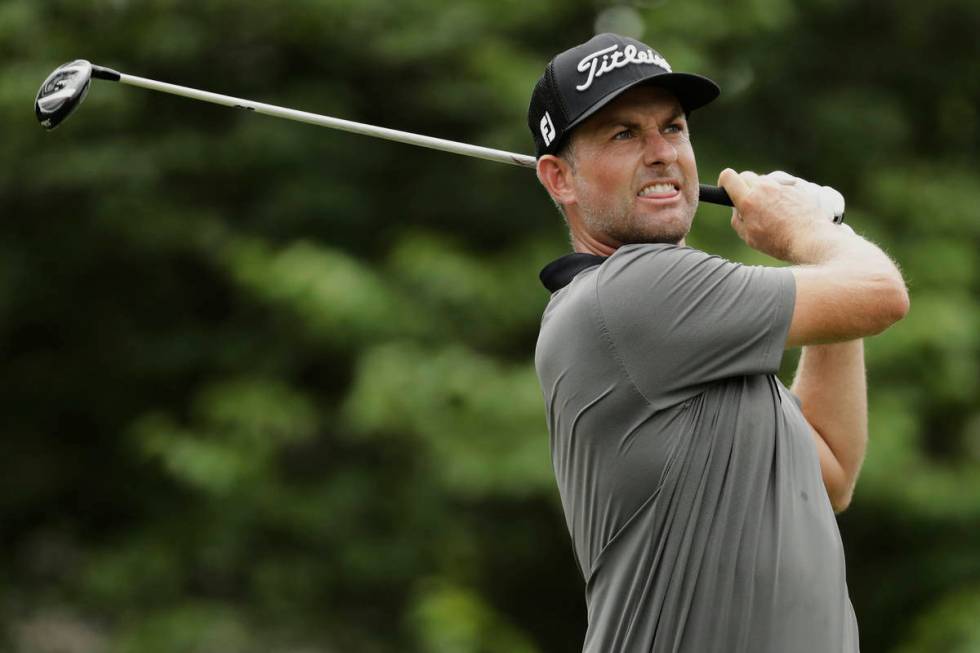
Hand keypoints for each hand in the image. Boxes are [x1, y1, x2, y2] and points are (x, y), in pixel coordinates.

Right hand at [717, 169, 844, 262]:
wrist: (810, 239)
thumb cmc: (779, 243)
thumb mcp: (749, 237)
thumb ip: (737, 220)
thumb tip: (736, 210)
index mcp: (748, 200)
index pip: (728, 177)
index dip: (724, 182)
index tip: (726, 189)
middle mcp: (764, 188)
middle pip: (745, 175)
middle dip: (742, 186)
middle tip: (747, 203)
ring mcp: (781, 186)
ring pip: (764, 180)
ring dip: (761, 190)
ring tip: (768, 209)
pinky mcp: (796, 187)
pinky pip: (781, 186)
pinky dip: (779, 194)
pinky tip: (784, 210)